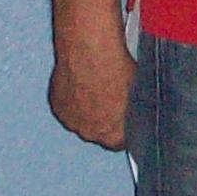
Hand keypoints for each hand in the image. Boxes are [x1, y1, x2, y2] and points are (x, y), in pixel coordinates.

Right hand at [48, 35, 135, 150]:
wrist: (90, 53)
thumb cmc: (115, 70)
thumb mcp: (138, 93)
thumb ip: (135, 109)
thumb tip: (139, 109)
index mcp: (113, 136)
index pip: (119, 142)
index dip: (121, 128)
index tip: (122, 117)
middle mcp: (90, 134)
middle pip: (98, 132)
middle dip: (103, 118)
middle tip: (108, 97)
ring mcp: (71, 120)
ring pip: (80, 119)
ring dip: (85, 109)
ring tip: (93, 87)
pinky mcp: (57, 106)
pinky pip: (67, 107)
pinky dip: (72, 98)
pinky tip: (80, 82)